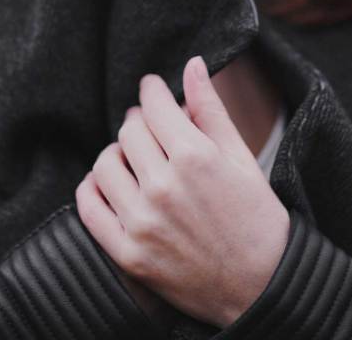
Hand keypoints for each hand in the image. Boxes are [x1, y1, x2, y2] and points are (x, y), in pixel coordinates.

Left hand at [75, 55, 289, 328]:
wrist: (261, 287)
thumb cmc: (257, 220)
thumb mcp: (242, 159)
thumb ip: (211, 110)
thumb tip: (192, 64)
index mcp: (195, 158)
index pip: (153, 105)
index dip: (152, 90)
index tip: (153, 89)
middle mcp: (164, 187)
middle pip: (129, 131)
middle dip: (139, 122)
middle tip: (150, 128)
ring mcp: (142, 223)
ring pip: (104, 164)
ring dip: (117, 154)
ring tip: (134, 159)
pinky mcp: (128, 254)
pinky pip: (89, 207)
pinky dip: (93, 188)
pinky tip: (110, 184)